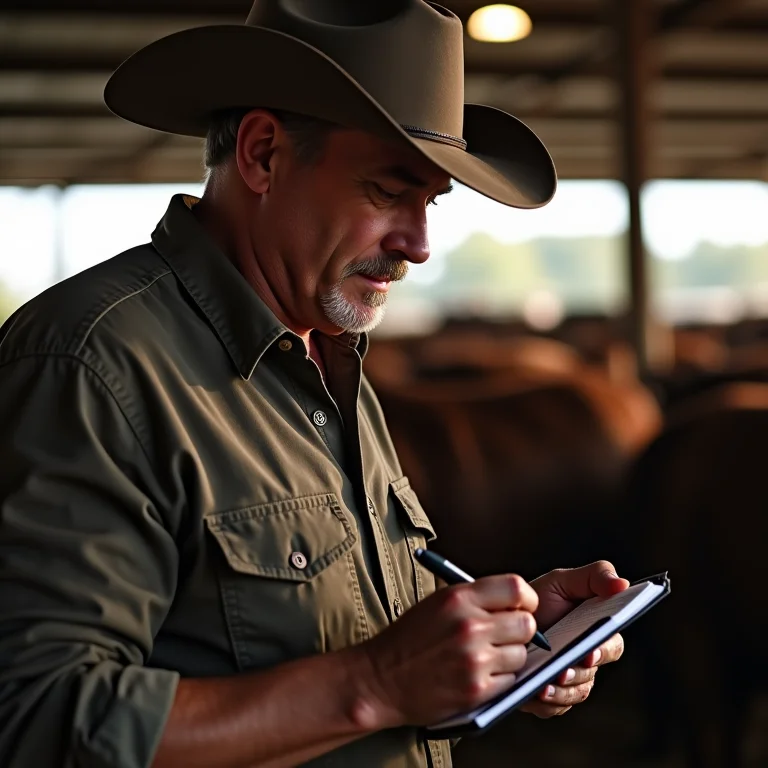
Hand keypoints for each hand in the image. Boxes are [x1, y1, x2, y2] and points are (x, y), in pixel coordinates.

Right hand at [356, 574, 538, 728]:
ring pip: (521, 654)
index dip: (525, 599)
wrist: (381, 678)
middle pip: (526, 623)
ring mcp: (474, 659)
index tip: (522, 606)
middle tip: (506, 636)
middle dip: (520, 630)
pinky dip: (500, 680)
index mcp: (459, 598)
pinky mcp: (476, 690)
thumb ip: (475, 599)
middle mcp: (470, 625)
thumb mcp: (438, 603)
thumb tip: (514, 603)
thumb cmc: (408, 639)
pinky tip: (479, 675)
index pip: (516, 588)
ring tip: (486, 658)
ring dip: (510, 657)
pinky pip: (510, 681)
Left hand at [520, 561, 628, 718]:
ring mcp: (568, 679)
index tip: (589, 652)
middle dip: (578, 673)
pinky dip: (546, 702)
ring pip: (575, 693)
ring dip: (562, 691)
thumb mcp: (563, 580)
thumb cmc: (538, 598)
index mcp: (596, 632)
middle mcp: (586, 659)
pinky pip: (554, 707)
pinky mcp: (548, 695)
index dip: (603, 651)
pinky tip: (534, 692)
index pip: (612, 646)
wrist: (501, 618)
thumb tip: (623, 585)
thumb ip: (596, 576)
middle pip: (592, 673)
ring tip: (543, 683)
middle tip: (562, 670)